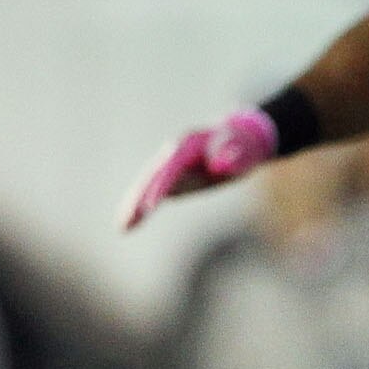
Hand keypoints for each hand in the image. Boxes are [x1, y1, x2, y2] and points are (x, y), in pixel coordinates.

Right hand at [120, 108, 278, 228]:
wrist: (241, 141)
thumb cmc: (245, 146)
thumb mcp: (245, 149)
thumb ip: (234, 155)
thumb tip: (219, 165)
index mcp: (188, 145)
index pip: (172, 167)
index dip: (162, 185)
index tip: (151, 205)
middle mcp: (172, 154)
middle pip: (152, 176)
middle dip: (139, 198)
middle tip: (127, 220)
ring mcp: (169, 166)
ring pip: (147, 186)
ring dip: (133, 206)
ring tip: (122, 227)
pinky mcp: (171, 179)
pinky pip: (152, 193)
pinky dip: (139, 207)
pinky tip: (128, 224)